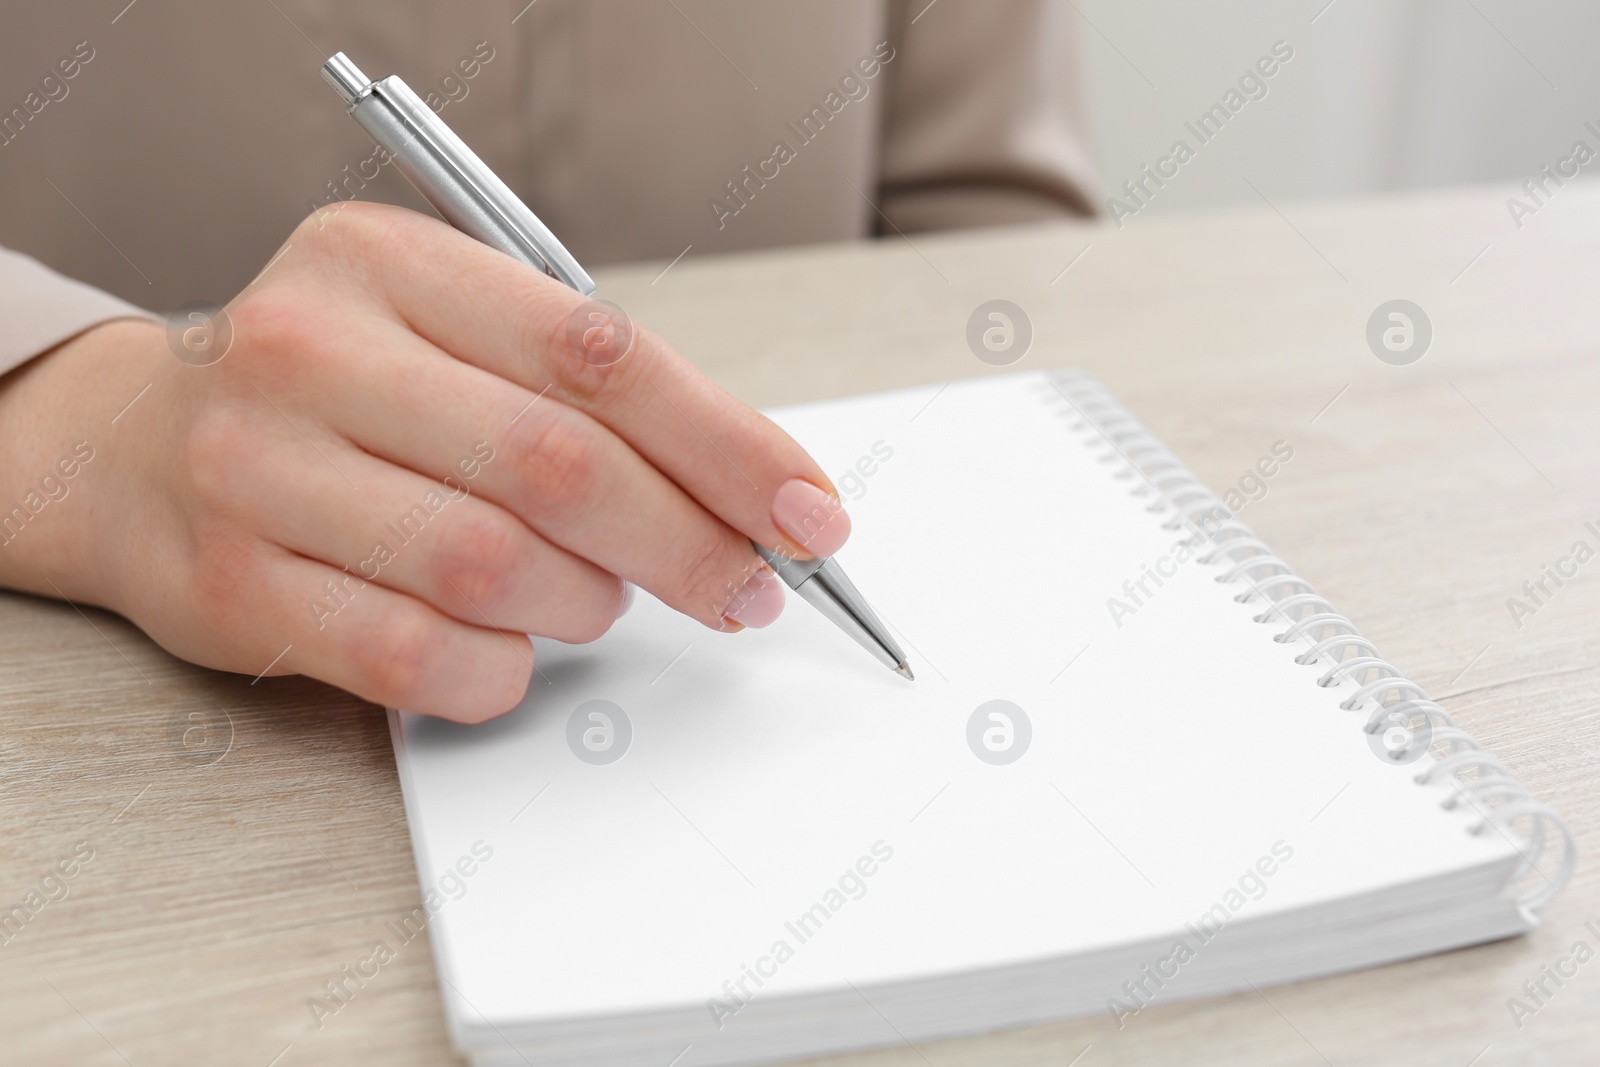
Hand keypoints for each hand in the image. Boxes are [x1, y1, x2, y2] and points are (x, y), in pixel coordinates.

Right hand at [0, 203, 851, 720]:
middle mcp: (312, 350)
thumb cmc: (336, 392)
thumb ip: (581, 391)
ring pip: (494, 567)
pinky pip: (421, 659)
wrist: (135, 448)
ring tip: (595, 596)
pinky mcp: (236, 586)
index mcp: (389, 263)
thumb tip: (751, 493)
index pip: (601, 354)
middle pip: (559, 464)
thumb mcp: (445, 333)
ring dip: (586, 602)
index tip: (809, 514)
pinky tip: (511, 650)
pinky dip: (502, 671)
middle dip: (686, 543)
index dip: (728, 445)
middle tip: (744, 587)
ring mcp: (259, 470)